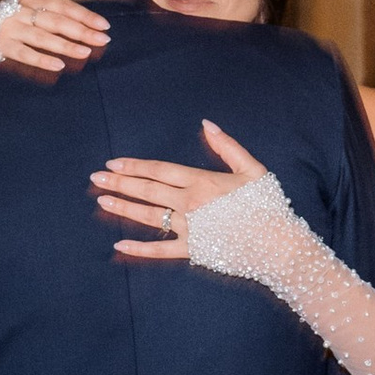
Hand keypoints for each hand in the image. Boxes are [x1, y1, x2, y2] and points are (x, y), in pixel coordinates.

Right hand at [0, 0, 112, 76]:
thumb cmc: (3, 20)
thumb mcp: (16, 3)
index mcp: (29, 2)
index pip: (62, 6)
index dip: (84, 14)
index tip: (103, 25)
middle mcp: (21, 13)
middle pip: (56, 21)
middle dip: (82, 30)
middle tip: (103, 40)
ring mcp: (11, 29)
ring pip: (43, 37)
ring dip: (66, 45)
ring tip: (85, 52)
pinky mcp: (3, 47)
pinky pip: (25, 54)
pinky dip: (42, 60)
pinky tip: (59, 66)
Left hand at [91, 120, 264, 258]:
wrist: (278, 243)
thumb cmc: (267, 204)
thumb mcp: (252, 169)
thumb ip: (228, 146)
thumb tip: (207, 124)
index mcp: (201, 181)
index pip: (159, 170)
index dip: (135, 165)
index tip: (114, 162)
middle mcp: (189, 203)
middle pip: (147, 190)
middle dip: (120, 182)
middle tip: (96, 177)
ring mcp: (188, 228)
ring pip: (148, 216)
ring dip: (123, 208)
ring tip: (102, 201)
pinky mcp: (192, 250)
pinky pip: (160, 250)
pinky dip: (139, 249)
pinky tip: (119, 246)